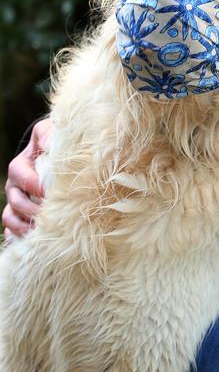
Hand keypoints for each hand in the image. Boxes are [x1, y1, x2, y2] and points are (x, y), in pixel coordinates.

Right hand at [3, 117, 51, 239]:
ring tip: (44, 231)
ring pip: (10, 218)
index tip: (52, 192)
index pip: (23, 179)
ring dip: (25, 226)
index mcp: (19, 167)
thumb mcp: (50, 132)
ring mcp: (14, 201)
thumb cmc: (54, 142)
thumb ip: (48, 135)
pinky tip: (34, 239)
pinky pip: (11, 230)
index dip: (37, 187)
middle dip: (33, 210)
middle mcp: (13, 186)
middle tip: (53, 215)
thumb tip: (50, 144)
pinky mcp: (18, 215)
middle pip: (15, 202)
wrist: (55, 153)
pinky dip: (19, 236)